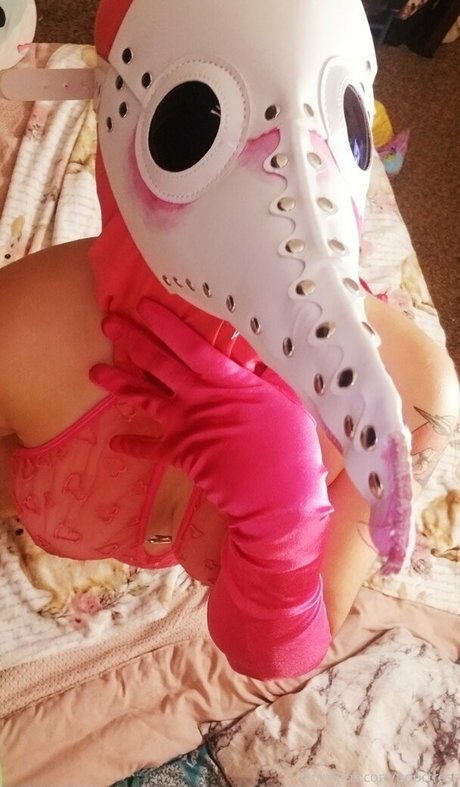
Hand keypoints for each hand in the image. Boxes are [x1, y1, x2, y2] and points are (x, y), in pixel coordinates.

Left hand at [91, 300, 332, 677]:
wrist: (278, 499)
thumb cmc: (291, 448)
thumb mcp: (289, 399)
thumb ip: (267, 372)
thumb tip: (253, 348)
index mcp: (228, 381)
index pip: (192, 345)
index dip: (167, 325)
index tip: (145, 305)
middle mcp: (201, 398)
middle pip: (161, 365)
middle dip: (134, 341)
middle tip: (109, 322)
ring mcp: (188, 426)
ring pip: (147, 399)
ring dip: (121, 384)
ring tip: (95, 371)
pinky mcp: (183, 455)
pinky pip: (152, 449)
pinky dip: (134, 446)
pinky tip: (115, 442)